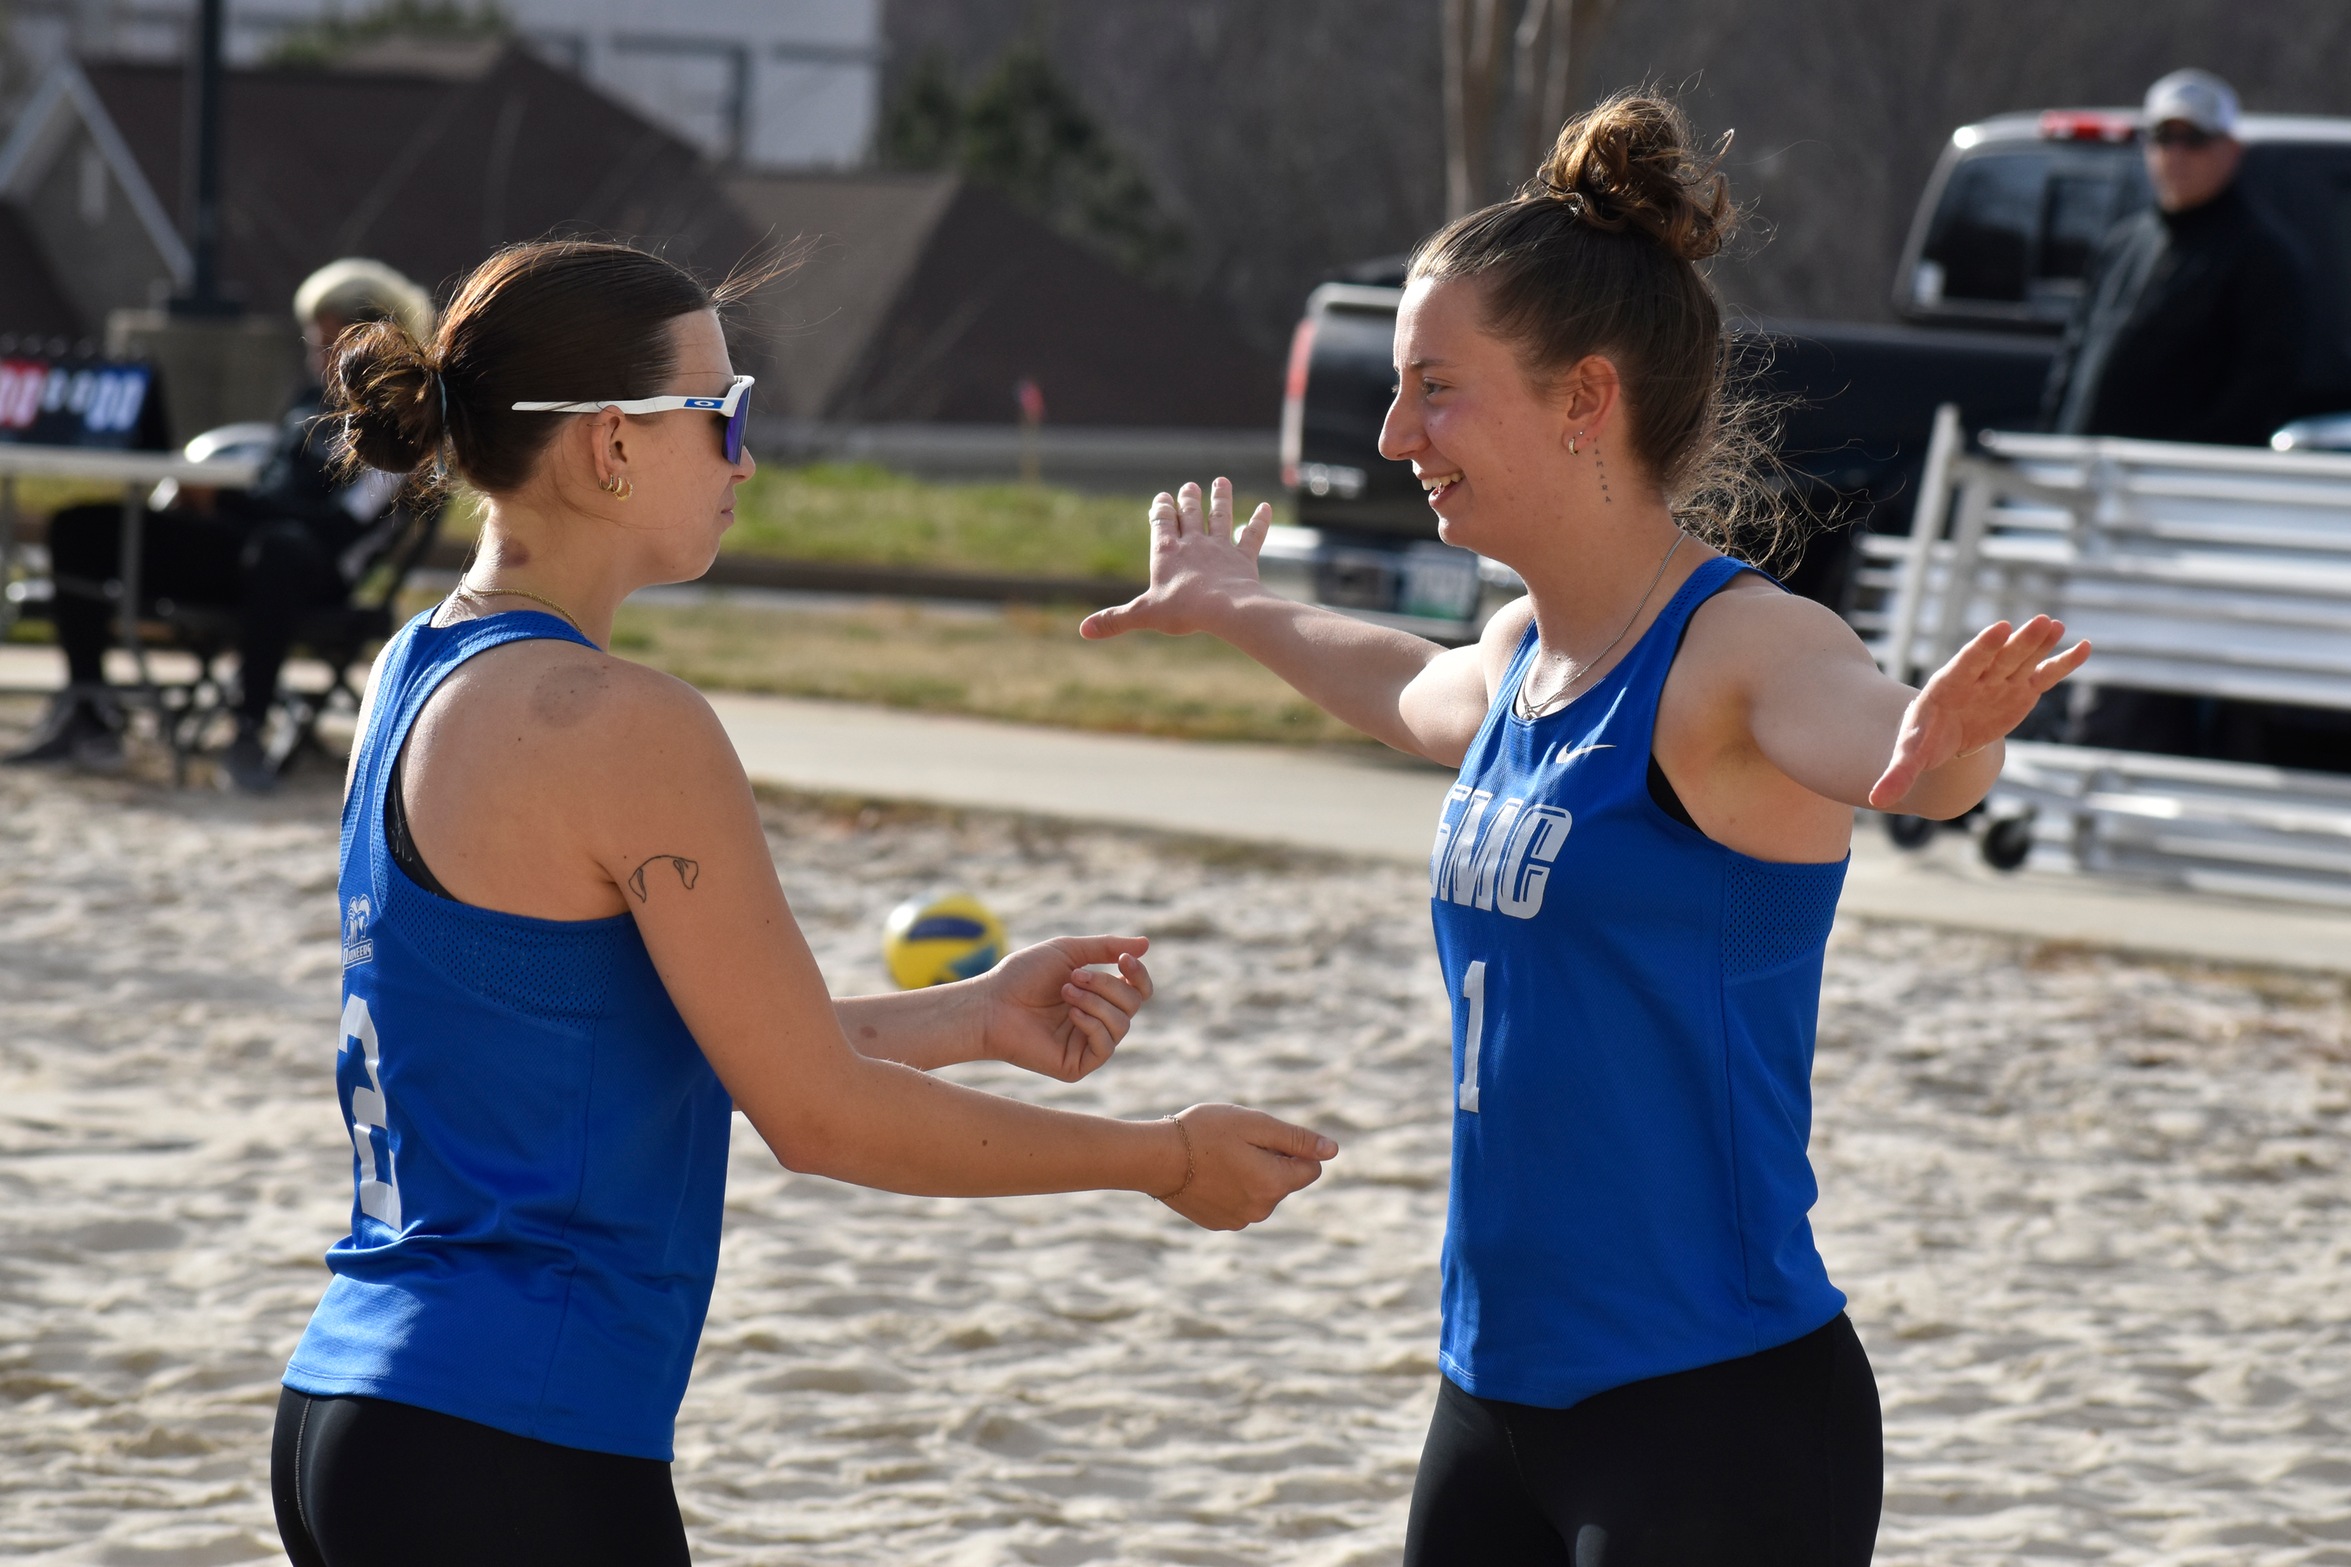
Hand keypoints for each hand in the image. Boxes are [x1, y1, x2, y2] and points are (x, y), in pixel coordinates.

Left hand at [976, 935, 1153, 1082]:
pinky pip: (1106, 1046)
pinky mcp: (1077, 1065)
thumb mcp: (1067, 952)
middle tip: (1074, 977)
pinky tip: (1071, 1014)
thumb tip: (1146, 944)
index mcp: (1097, 996)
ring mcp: (1088, 1044)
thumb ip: (1106, 947)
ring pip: (1122, 1024)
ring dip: (1096, 1001)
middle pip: (1133, 1004)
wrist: (991, 1003)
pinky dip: (1093, 1024)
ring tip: (1065, 991)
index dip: (1138, 975)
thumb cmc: (1022, 976)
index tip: (1124, 959)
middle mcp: (1097, 1020)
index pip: (1137, 990)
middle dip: (1107, 985)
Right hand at [1080, 477, 1272, 639]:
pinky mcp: (1243, 558)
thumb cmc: (1182, 610)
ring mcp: (1220, 548)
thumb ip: (1115, 620)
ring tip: (1222, 482)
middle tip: (1189, 486)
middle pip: (1190, 514)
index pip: (1162, 522)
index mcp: (1167, 552)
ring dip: (1221, 499)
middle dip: (1188, 499)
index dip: (1162, 509)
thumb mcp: (1143, 615)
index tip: (1163, 497)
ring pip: (1221, 517)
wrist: (1224, 609)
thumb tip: (1084, 630)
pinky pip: (1253, 535)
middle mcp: (1194, 544)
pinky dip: (1260, 521)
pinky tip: (1266, 507)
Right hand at [1156, 1103, 1336, 1230]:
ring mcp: (1240, 1220)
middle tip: (1235, 1144)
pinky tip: (1207, 1174)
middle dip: (1270, 1161)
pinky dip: (1231, 1188)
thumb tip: (1332, 1151)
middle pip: (1285, 1181)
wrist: (1155, 1158)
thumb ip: (1296, 1139)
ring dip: (1250, 1175)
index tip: (1260, 1137)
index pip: (1311, 1167)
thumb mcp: (1255, 1125)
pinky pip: (1240, 1203)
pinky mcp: (1220, 1223)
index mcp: (1275, 1184)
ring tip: (1217, 1158)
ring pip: (1262, 1192)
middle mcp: (1262, 1209)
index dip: (1290, 1147)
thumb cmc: (1205, 1133)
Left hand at [1870, 615, 2089, 808]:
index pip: (1967, 663)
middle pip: (2000, 658)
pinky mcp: (2021, 691)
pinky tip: (2085, 647)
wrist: (1944, 737)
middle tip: (2040, 622)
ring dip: (2040, 643)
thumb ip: (1898, 773)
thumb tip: (1878, 800)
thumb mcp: (1910, 756)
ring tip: (2057, 625)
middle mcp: (1977, 679)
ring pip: (2022, 660)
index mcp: (1948, 687)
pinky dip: (2063, 663)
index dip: (1983, 647)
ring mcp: (2001, 682)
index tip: (2000, 628)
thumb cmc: (1924, 741)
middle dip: (2019, 642)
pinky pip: (2044, 675)